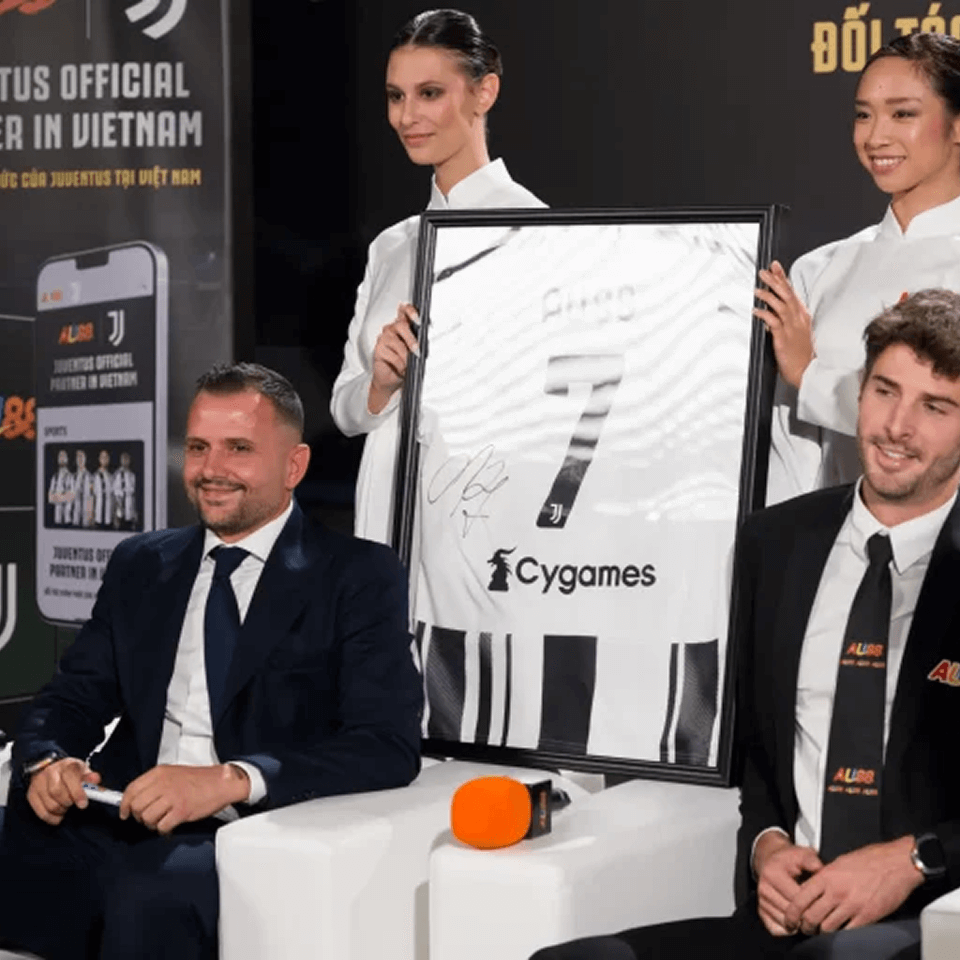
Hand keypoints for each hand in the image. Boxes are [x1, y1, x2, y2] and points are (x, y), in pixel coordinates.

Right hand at [27, 757, 100, 824]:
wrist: (51, 768)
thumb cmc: (70, 772)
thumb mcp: (83, 771)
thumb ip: (90, 777)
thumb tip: (96, 780)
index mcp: (66, 765)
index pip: (70, 778)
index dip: (77, 793)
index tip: (83, 804)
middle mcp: (50, 772)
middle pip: (58, 793)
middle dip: (69, 802)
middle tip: (74, 803)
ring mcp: (38, 784)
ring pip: (50, 805)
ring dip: (62, 810)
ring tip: (66, 806)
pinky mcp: (31, 795)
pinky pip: (42, 813)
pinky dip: (53, 818)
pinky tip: (59, 814)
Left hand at [120, 764, 249, 833]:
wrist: (222, 782)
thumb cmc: (201, 779)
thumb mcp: (174, 772)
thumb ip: (156, 783)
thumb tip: (137, 798)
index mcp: (160, 773)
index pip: (131, 789)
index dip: (124, 804)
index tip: (124, 812)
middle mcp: (164, 784)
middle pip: (136, 806)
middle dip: (139, 816)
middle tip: (147, 817)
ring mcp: (172, 797)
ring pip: (147, 818)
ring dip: (152, 824)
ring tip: (161, 820)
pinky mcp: (181, 811)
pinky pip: (161, 826)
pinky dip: (164, 829)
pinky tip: (170, 825)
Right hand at [367, 303, 419, 414]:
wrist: (391, 379)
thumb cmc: (404, 363)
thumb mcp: (415, 351)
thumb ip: (419, 342)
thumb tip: (427, 341)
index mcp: (402, 325)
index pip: (404, 311)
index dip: (410, 311)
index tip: (418, 319)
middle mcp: (392, 329)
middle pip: (400, 326)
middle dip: (411, 338)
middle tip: (416, 349)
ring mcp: (384, 338)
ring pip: (396, 342)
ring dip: (405, 355)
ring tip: (409, 364)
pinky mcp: (378, 350)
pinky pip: (391, 355)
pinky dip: (400, 364)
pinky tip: (402, 369)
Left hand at [754, 261, 813, 389]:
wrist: (808, 372)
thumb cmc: (802, 355)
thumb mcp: (797, 334)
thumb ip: (785, 322)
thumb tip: (770, 315)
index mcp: (803, 316)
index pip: (792, 292)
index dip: (783, 278)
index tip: (775, 267)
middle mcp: (799, 319)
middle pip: (787, 295)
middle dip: (775, 281)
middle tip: (764, 272)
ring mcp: (792, 328)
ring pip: (780, 306)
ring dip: (768, 296)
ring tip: (757, 289)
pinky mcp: (784, 338)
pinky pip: (773, 322)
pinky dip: (764, 315)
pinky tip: (756, 311)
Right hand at [754, 832, 823, 935]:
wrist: (772, 861)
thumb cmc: (791, 860)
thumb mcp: (802, 854)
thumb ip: (811, 860)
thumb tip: (818, 867)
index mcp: (773, 874)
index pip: (796, 898)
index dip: (813, 904)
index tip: (824, 904)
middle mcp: (764, 889)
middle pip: (791, 913)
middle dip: (807, 917)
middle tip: (821, 916)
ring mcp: (761, 901)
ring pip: (784, 924)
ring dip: (799, 926)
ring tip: (810, 919)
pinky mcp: (761, 911)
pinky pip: (776, 930)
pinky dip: (789, 930)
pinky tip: (798, 922)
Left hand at [785, 837, 922, 934]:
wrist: (897, 863)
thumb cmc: (870, 859)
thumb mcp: (840, 862)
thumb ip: (825, 876)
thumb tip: (814, 888)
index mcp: (826, 876)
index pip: (800, 898)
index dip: (791, 913)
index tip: (790, 919)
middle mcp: (836, 892)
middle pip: (811, 917)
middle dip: (805, 926)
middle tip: (804, 929)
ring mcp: (852, 906)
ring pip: (827, 928)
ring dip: (821, 933)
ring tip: (821, 932)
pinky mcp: (867, 917)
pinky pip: (848, 932)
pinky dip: (841, 936)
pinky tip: (840, 933)